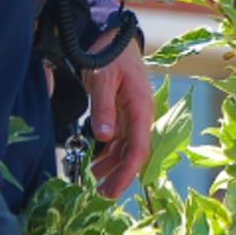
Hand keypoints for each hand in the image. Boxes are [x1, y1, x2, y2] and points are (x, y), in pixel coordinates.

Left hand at [83, 32, 152, 198]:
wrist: (115, 39)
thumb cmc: (110, 56)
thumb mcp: (102, 80)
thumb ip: (103, 109)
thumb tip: (105, 138)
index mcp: (141, 109)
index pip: (138, 148)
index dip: (127, 172)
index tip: (114, 189)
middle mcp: (140, 116)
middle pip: (134, 153)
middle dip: (120, 176)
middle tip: (102, 195)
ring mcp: (132, 116)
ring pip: (125, 149)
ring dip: (112, 167)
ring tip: (94, 183)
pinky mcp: (123, 114)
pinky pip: (118, 140)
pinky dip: (108, 154)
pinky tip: (95, 163)